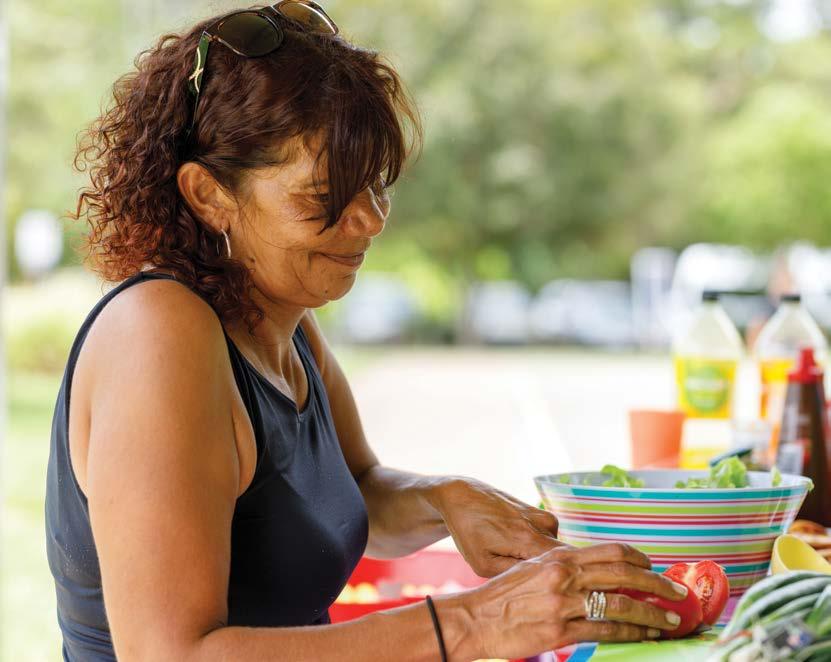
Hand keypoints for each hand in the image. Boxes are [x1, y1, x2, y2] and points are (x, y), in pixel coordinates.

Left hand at [433, 477, 562, 576]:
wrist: (463, 496)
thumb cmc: (469, 531)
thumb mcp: (483, 563)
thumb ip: (514, 574)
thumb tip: (540, 582)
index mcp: (528, 539)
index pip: (564, 567)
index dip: (559, 582)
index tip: (547, 592)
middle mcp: (544, 525)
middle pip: (563, 560)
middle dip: (550, 574)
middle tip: (524, 579)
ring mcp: (546, 517)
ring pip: (555, 552)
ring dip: (540, 559)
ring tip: (514, 558)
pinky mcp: (544, 514)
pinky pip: (550, 541)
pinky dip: (536, 548)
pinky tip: (516, 546)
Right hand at [459, 543, 690, 660]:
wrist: (475, 618)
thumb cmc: (502, 595)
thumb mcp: (532, 569)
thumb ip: (563, 567)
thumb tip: (593, 570)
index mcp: (559, 558)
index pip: (610, 552)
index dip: (639, 559)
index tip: (656, 567)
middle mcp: (565, 577)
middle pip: (623, 576)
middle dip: (657, 585)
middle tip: (678, 594)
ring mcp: (563, 605)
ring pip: (620, 606)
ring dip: (651, 615)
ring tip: (670, 621)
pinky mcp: (560, 632)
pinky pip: (605, 631)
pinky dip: (630, 634)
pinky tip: (644, 637)